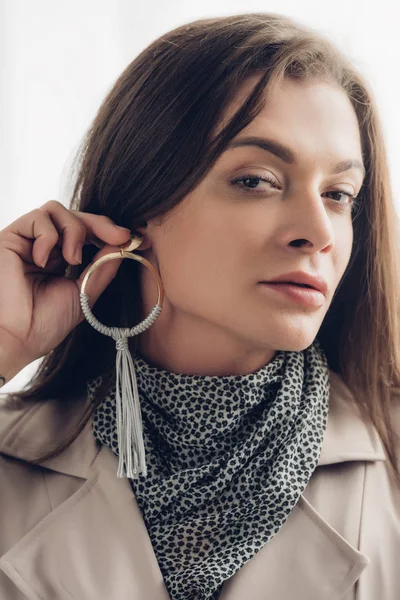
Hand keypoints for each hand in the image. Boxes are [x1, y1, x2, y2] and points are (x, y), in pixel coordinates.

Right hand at [0, 200, 132, 370]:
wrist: (18, 338)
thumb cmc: (44, 323)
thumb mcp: (84, 293)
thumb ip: (102, 268)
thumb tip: (124, 244)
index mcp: (61, 260)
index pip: (87, 233)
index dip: (109, 231)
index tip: (132, 239)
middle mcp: (44, 247)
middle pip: (75, 217)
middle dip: (101, 224)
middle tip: (119, 236)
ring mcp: (27, 242)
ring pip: (57, 211)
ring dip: (74, 230)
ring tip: (73, 260)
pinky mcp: (10, 238)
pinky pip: (37, 217)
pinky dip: (48, 235)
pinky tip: (45, 260)